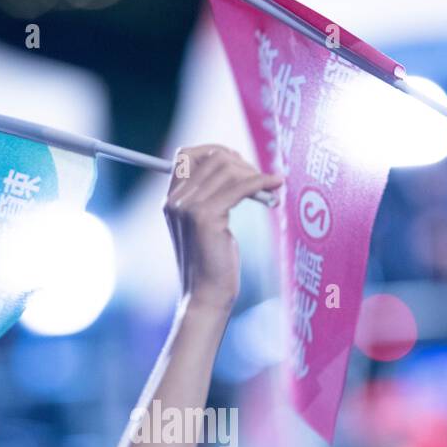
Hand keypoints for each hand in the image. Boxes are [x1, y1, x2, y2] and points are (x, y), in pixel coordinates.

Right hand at [163, 144, 282, 310]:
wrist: (207, 294)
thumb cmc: (212, 262)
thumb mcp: (207, 224)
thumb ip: (210, 197)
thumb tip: (238, 166)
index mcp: (171, 200)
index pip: (186, 155)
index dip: (217, 152)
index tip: (241, 166)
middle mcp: (175, 200)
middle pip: (212, 157)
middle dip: (242, 164)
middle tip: (261, 182)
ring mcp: (188, 207)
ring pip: (226, 168)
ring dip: (254, 174)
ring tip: (269, 190)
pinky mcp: (205, 217)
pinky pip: (239, 186)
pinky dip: (261, 182)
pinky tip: (276, 185)